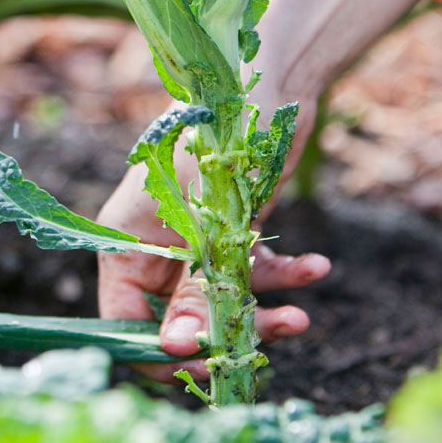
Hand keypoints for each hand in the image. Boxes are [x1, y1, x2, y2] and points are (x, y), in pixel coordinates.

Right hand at [97, 107, 328, 382]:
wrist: (267, 81)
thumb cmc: (219, 137)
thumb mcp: (204, 222)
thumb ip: (193, 288)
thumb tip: (178, 350)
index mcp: (125, 240)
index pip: (125, 321)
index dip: (163, 349)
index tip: (208, 361)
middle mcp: (156, 245)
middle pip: (180, 318)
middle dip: (224, 335)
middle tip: (265, 341)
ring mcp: (196, 238)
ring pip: (222, 301)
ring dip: (263, 313)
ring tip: (301, 317)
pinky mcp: (233, 228)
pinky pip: (254, 270)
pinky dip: (284, 274)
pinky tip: (316, 268)